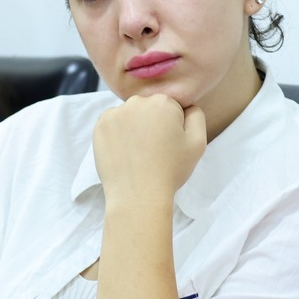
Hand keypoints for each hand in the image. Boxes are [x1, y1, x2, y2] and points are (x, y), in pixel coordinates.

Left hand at [91, 94, 205, 209]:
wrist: (138, 196)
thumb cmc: (170, 171)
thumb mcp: (198, 143)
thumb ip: (196, 116)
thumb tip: (187, 106)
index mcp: (163, 102)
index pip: (171, 108)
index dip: (172, 127)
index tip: (169, 145)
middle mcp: (137, 102)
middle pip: (149, 108)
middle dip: (153, 124)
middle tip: (154, 151)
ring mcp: (115, 113)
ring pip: (130, 116)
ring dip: (134, 128)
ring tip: (138, 154)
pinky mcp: (100, 126)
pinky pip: (113, 124)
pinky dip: (118, 134)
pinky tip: (125, 152)